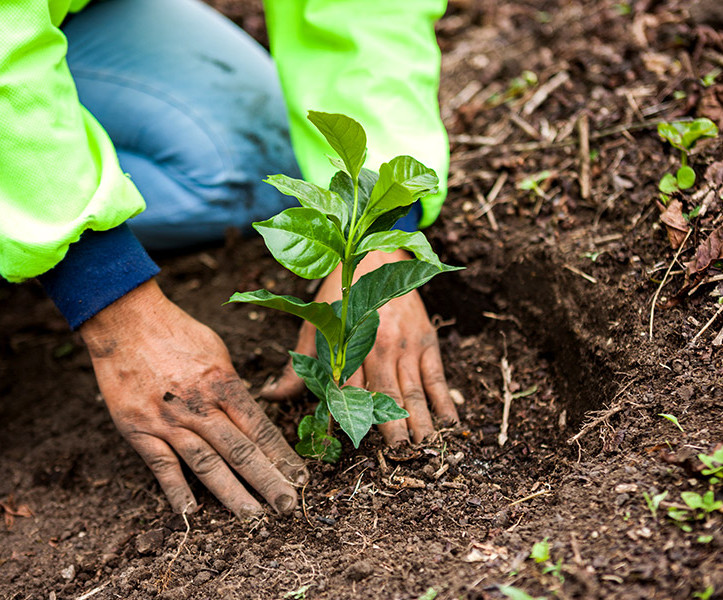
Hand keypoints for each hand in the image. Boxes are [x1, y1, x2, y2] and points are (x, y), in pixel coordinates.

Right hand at [80, 280, 307, 517]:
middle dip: (267, 481)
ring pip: (206, 464)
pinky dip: (177, 490)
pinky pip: (162, 466)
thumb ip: (232, 385)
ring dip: (231, 494)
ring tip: (251, 517)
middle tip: (287, 506)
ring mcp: (169, 420)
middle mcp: (200, 406)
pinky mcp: (139, 429)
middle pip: (240, 451)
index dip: (282, 456)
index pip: (260, 428)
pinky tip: (191, 512)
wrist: (124, 321)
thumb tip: (249, 411)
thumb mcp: (217, 351)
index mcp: (223, 384)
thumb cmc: (176, 332)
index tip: (300, 478)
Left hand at [263, 249, 458, 444]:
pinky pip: (437, 377)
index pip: (347, 390)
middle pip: (385, 394)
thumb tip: (271, 396)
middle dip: (392, 427)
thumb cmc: (340, 295)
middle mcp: (378, 347)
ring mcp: (406, 346)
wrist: (375, 253)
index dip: (349, 418)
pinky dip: (445, 400)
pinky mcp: (426, 341)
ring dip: (421, 420)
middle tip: (399, 455)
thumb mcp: (314, 326)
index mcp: (348, 346)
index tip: (351, 445)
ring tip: (425, 447)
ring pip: (414, 390)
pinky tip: (450, 423)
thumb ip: (297, 365)